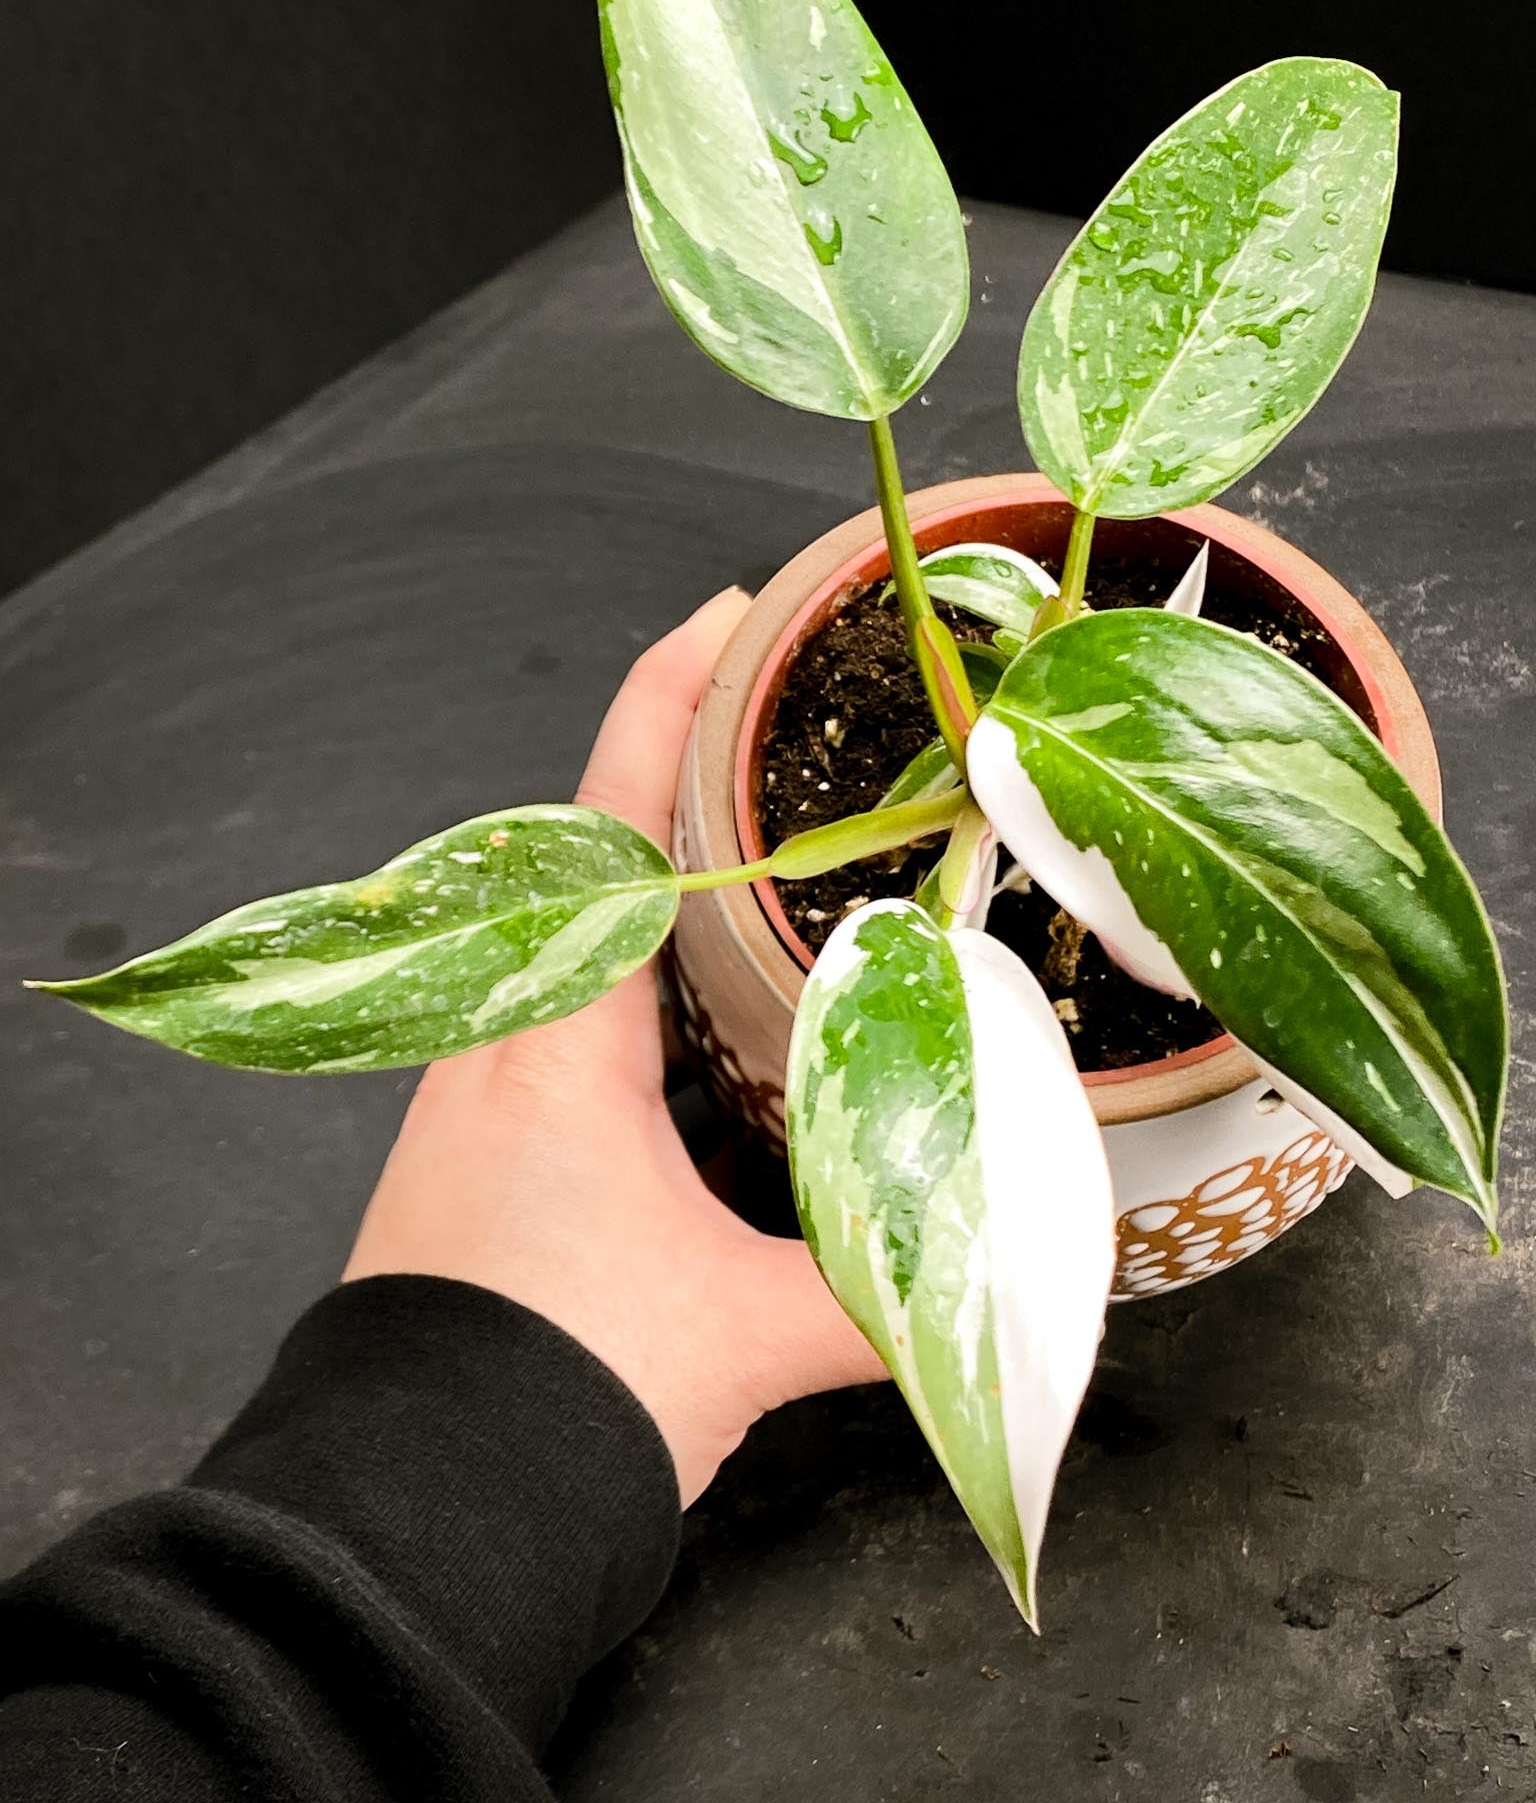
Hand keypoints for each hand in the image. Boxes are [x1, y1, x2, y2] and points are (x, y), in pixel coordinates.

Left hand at [344, 587, 885, 1503]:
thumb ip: (895, 1290)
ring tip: (774, 852)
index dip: (669, 697)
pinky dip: (642, 976)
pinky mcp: (486, 1150)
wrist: (416, 1512)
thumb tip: (1042, 1286)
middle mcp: (501, 1035)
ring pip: (580, 938)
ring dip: (665, 882)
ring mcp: (482, 1090)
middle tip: (795, 729)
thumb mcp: (745, 1327)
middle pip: (593, 853)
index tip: (732, 612)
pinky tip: (711, 1011)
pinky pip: (569, 1014)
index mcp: (554, 1030)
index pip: (610, 816)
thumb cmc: (558, 1385)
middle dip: (688, 777)